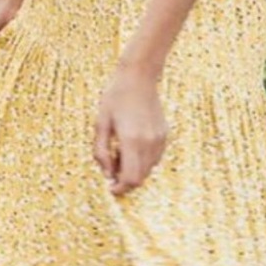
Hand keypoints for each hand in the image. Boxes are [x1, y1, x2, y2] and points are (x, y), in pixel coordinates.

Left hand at [93, 63, 168, 195]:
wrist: (139, 77)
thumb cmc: (115, 97)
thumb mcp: (100, 124)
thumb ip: (101, 152)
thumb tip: (107, 174)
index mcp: (131, 141)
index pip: (131, 179)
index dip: (120, 189)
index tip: (111, 188)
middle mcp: (149, 143)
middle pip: (141, 178)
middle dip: (126, 180)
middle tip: (112, 166)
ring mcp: (159, 139)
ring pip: (149, 169)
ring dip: (134, 169)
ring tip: (120, 151)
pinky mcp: (164, 135)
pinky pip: (155, 158)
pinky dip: (143, 160)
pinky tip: (132, 145)